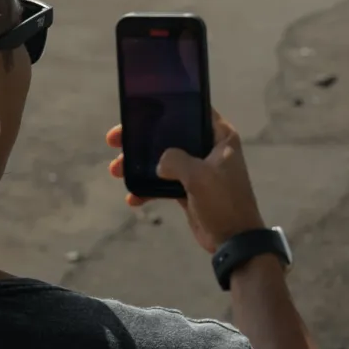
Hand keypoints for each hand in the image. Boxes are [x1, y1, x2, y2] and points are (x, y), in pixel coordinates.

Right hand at [106, 112, 265, 253]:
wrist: (234, 242)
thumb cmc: (224, 202)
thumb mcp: (199, 175)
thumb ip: (175, 160)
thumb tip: (159, 163)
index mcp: (220, 136)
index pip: (192, 109)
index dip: (167, 106)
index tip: (140, 108)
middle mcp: (209, 148)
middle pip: (170, 134)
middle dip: (141, 139)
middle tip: (115, 140)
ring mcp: (198, 169)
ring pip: (162, 159)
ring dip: (138, 165)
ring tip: (115, 170)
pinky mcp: (189, 189)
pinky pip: (162, 182)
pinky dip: (147, 188)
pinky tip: (132, 197)